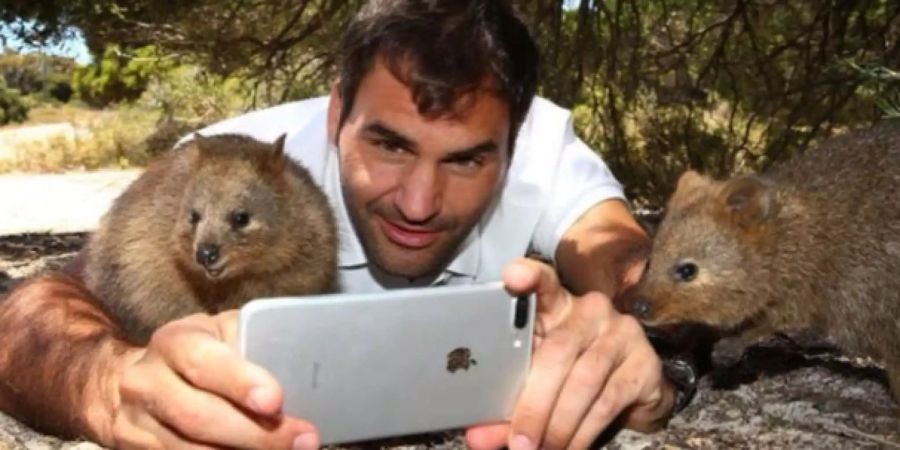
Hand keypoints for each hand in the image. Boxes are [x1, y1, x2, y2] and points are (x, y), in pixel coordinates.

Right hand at [103, 311, 318, 448]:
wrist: (134, 380)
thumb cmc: (200, 351)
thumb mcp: (222, 334)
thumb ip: (252, 347)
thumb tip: (303, 375)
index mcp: (174, 342)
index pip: (203, 362)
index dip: (238, 382)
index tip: (274, 401)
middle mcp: (148, 382)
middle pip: (199, 416)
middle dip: (256, 434)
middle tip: (303, 440)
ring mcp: (140, 423)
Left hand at [466, 258, 674, 449]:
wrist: (635, 392)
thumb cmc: (571, 378)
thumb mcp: (536, 385)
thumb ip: (507, 406)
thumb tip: (477, 438)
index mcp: (557, 306)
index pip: (543, 282)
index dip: (529, 276)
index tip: (512, 277)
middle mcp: (592, 311)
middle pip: (557, 351)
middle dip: (534, 404)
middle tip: (519, 443)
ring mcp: (622, 333)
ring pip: (583, 381)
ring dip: (559, 425)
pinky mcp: (645, 364)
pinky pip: (608, 400)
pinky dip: (583, 432)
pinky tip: (569, 449)